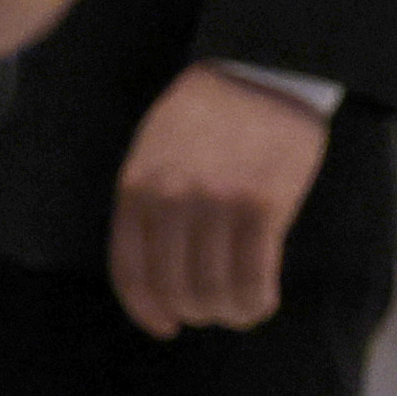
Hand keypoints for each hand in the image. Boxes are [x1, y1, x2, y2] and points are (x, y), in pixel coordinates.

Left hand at [110, 65, 331, 336]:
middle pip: (175, 290)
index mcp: (138, 186)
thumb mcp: (154, 148)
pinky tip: (263, 300)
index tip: (166, 327)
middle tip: (215, 310)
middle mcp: (172, 199)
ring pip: (214, 293)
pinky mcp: (262, 207)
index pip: (132, 274)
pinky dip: (256, 302)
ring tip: (243, 308)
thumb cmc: (208, 113)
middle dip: (196, 312)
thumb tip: (152, 278)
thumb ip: (146, 204)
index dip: (148, 312)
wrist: (264, 69)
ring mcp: (217, 204)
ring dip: (229, 313)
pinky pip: (253, 280)